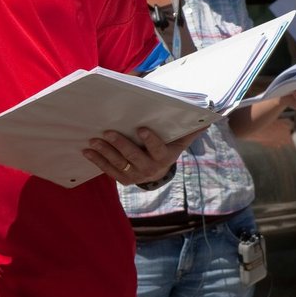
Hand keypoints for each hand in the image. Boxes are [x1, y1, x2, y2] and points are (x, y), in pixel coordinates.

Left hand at [82, 126, 202, 185]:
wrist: (159, 172)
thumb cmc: (168, 148)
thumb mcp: (180, 139)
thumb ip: (190, 129)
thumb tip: (208, 117)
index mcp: (164, 158)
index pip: (157, 149)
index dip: (150, 140)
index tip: (141, 128)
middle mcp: (150, 169)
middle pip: (134, 157)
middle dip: (120, 144)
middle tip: (108, 132)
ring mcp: (135, 176)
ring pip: (119, 164)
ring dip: (105, 152)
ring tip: (93, 140)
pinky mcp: (123, 179)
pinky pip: (109, 171)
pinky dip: (97, 161)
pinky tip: (87, 151)